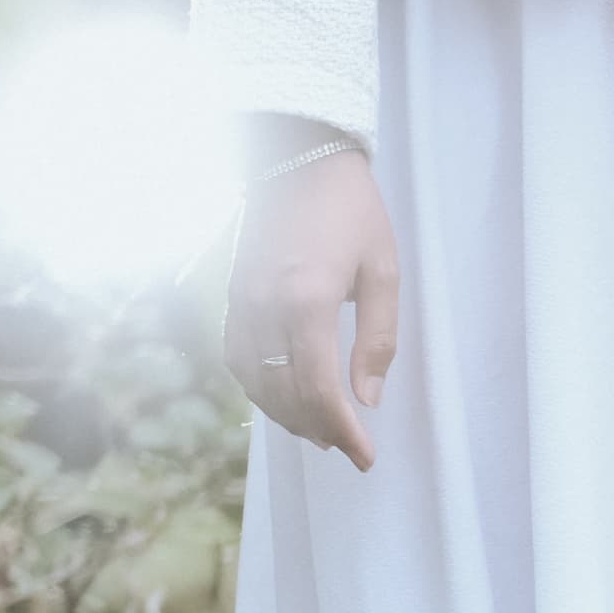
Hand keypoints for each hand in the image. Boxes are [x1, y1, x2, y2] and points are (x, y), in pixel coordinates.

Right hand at [223, 125, 396, 471]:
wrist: (292, 155)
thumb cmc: (350, 210)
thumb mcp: (383, 271)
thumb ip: (376, 339)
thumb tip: (368, 398)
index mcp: (307, 302)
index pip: (320, 390)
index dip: (343, 432)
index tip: (365, 457)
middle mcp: (265, 308)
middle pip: (285, 395)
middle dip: (319, 430)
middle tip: (348, 448)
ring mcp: (241, 302)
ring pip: (255, 383)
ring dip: (287, 416)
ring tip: (320, 431)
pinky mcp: (231, 296)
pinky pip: (236, 358)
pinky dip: (258, 389)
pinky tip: (282, 398)